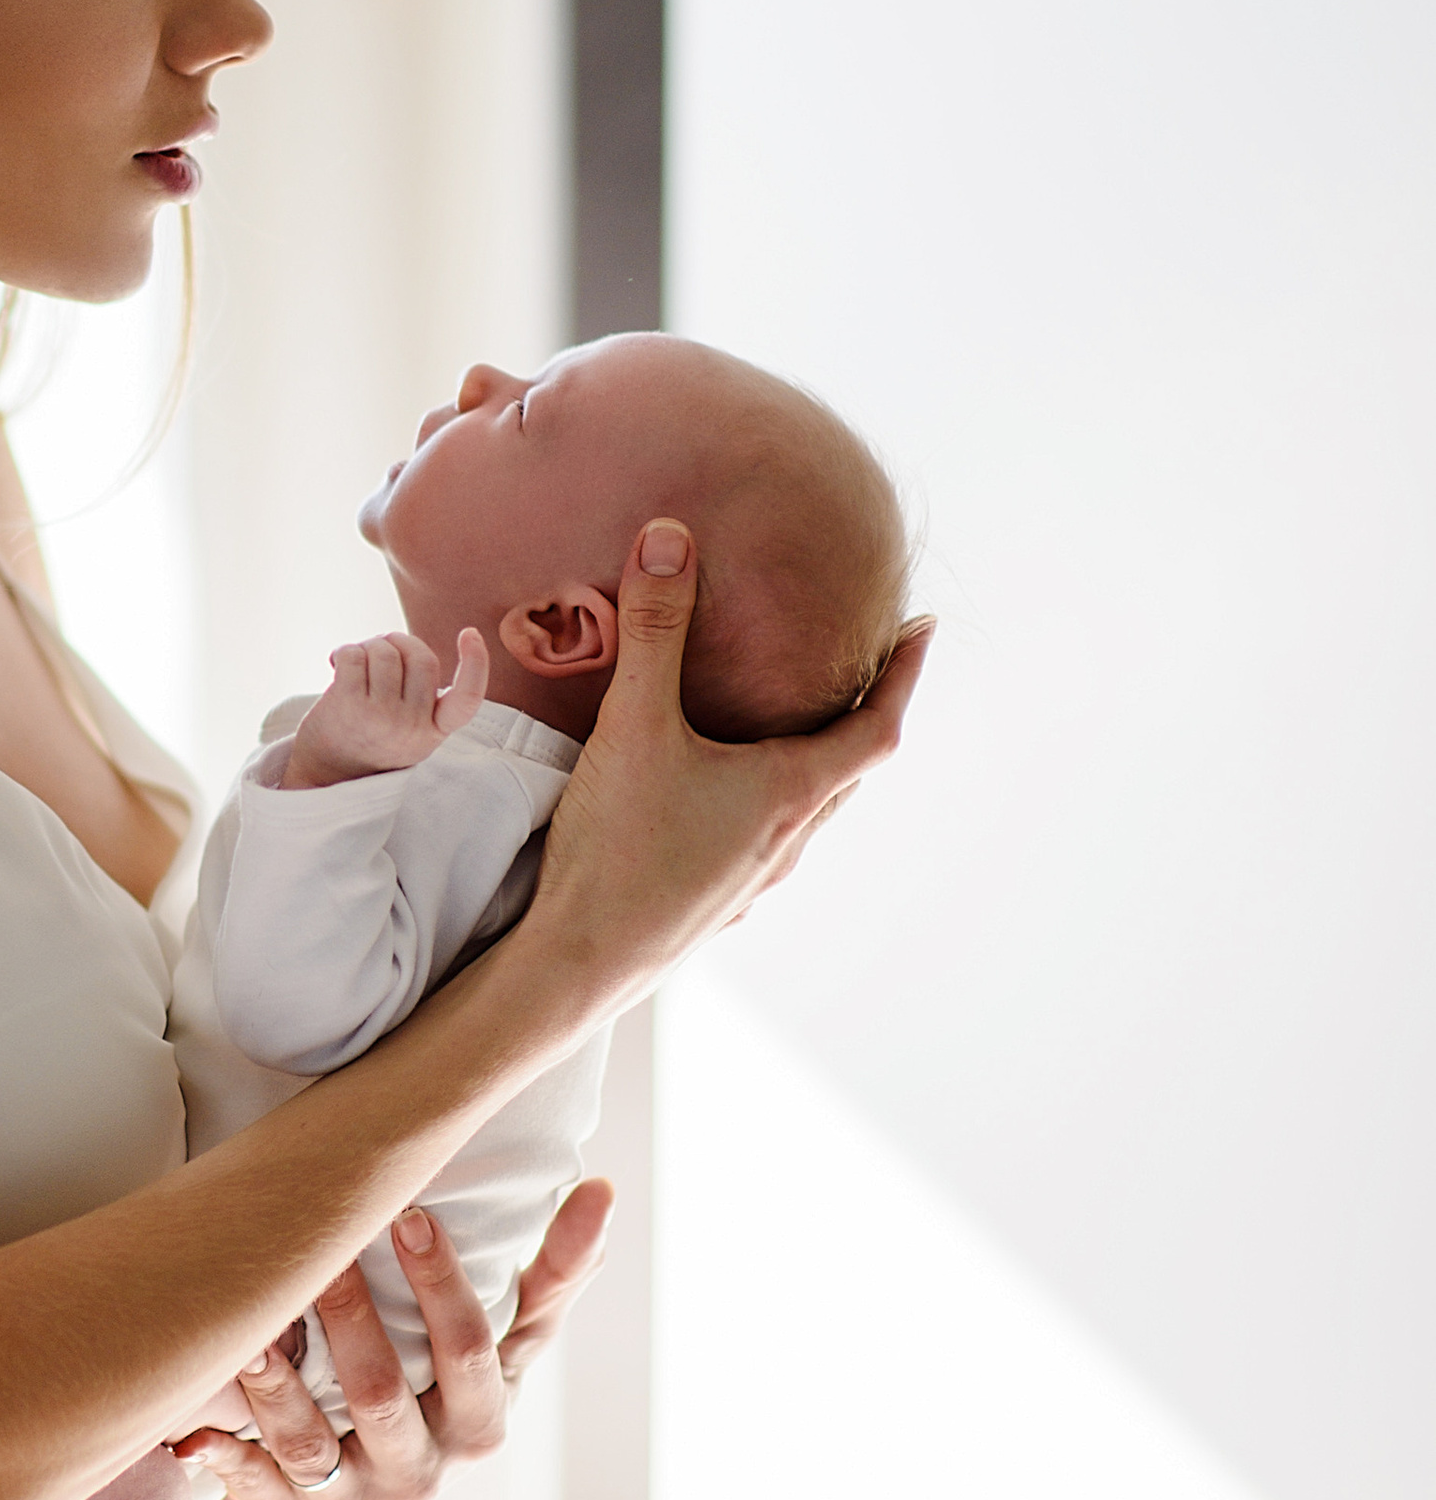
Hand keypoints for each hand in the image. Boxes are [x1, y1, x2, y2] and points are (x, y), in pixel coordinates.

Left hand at [174, 1177, 617, 1499]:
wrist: (403, 1467)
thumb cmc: (458, 1378)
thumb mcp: (513, 1336)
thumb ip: (555, 1271)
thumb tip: (602, 1189)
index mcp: (482, 1426)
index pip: (469, 1352)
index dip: (441, 1284)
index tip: (411, 1213)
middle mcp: (424, 1475)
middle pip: (382, 1396)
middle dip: (348, 1320)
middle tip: (316, 1250)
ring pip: (312, 1450)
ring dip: (275, 1391)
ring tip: (249, 1332)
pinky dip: (229, 1466)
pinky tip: (198, 1429)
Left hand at [280, 626, 490, 791]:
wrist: (324, 774)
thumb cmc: (368, 741)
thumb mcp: (408, 732)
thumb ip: (420, 697)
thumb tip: (404, 644)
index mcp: (433, 732)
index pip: (467, 699)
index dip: (476, 663)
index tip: (470, 634)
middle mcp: (412, 727)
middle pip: (422, 657)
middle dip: (399, 641)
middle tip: (379, 648)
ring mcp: (381, 716)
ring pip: (385, 652)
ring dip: (368, 646)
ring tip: (355, 662)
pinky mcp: (349, 705)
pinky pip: (354, 655)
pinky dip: (344, 652)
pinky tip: (337, 665)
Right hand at [524, 524, 932, 1017]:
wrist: (577, 962)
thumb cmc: (617, 848)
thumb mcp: (634, 724)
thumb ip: (654, 628)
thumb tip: (670, 537)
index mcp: (790, 793)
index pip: (878, 727)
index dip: (906, 675)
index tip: (923, 630)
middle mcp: (787, 839)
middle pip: (850, 770)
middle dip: (865, 712)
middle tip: (868, 666)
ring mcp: (754, 877)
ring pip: (810, 811)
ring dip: (818, 763)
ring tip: (799, 723)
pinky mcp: (716, 901)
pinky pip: (765, 841)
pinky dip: (770, 802)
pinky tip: (726, 795)